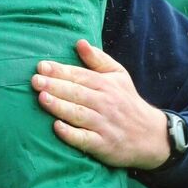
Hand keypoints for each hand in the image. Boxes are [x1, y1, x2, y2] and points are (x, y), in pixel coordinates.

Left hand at [32, 39, 169, 169]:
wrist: (151, 136)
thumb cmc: (127, 102)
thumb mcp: (119, 76)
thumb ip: (98, 59)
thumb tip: (80, 42)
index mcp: (106, 85)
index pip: (80, 75)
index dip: (60, 71)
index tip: (41, 66)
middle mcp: (105, 103)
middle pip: (77, 93)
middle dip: (55, 86)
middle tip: (35, 80)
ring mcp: (104, 125)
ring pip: (79, 114)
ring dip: (60, 106)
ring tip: (42, 98)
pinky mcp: (103, 145)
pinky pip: (85, 139)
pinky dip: (71, 134)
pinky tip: (57, 127)